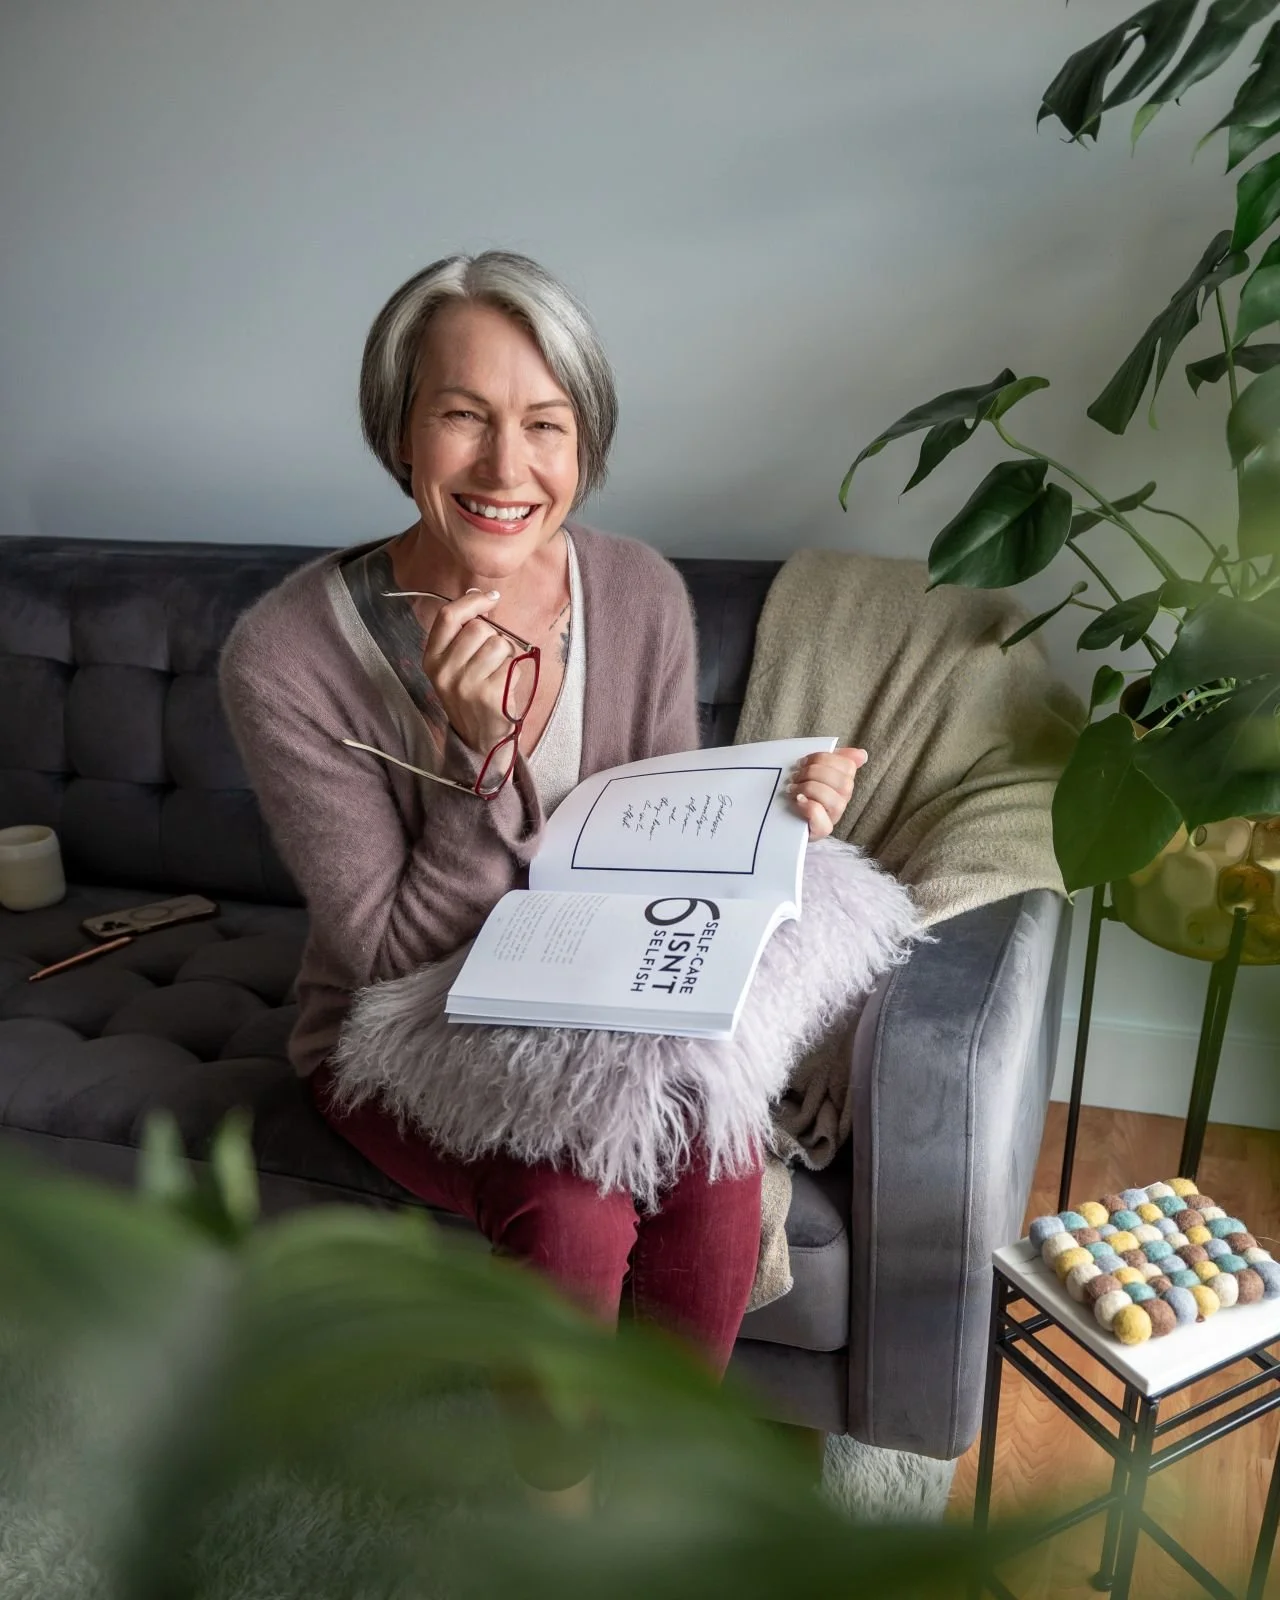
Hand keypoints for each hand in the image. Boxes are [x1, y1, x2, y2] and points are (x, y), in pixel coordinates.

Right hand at [421, 590, 519, 755]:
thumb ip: (461, 633)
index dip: (472, 602)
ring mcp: (466, 685)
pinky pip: (512, 664)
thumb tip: (476, 594)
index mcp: (431, 659)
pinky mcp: (489, 695)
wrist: (479, 740)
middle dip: (494, 636)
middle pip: (478, 628)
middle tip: (493, 655)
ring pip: (499, 643)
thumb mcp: (454, 665)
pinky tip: (505, 686)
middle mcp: (444, 671)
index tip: (490, 598)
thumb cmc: (471, 696)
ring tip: (498, 672)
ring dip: (506, 654)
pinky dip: (514, 671)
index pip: (448, 616)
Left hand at [788, 747, 866, 840]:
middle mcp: (841, 801)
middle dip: (814, 773)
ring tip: (791, 788)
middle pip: (843, 784)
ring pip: (835, 802)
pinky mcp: (820, 833)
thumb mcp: (813, 771)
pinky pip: (824, 824)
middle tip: (795, 776)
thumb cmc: (798, 791)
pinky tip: (798, 800)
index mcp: (842, 784)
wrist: (779, 818)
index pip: (847, 767)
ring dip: (809, 789)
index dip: (824, 759)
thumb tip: (862, 754)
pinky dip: (810, 808)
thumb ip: (835, 759)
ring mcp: (832, 818)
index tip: (803, 762)